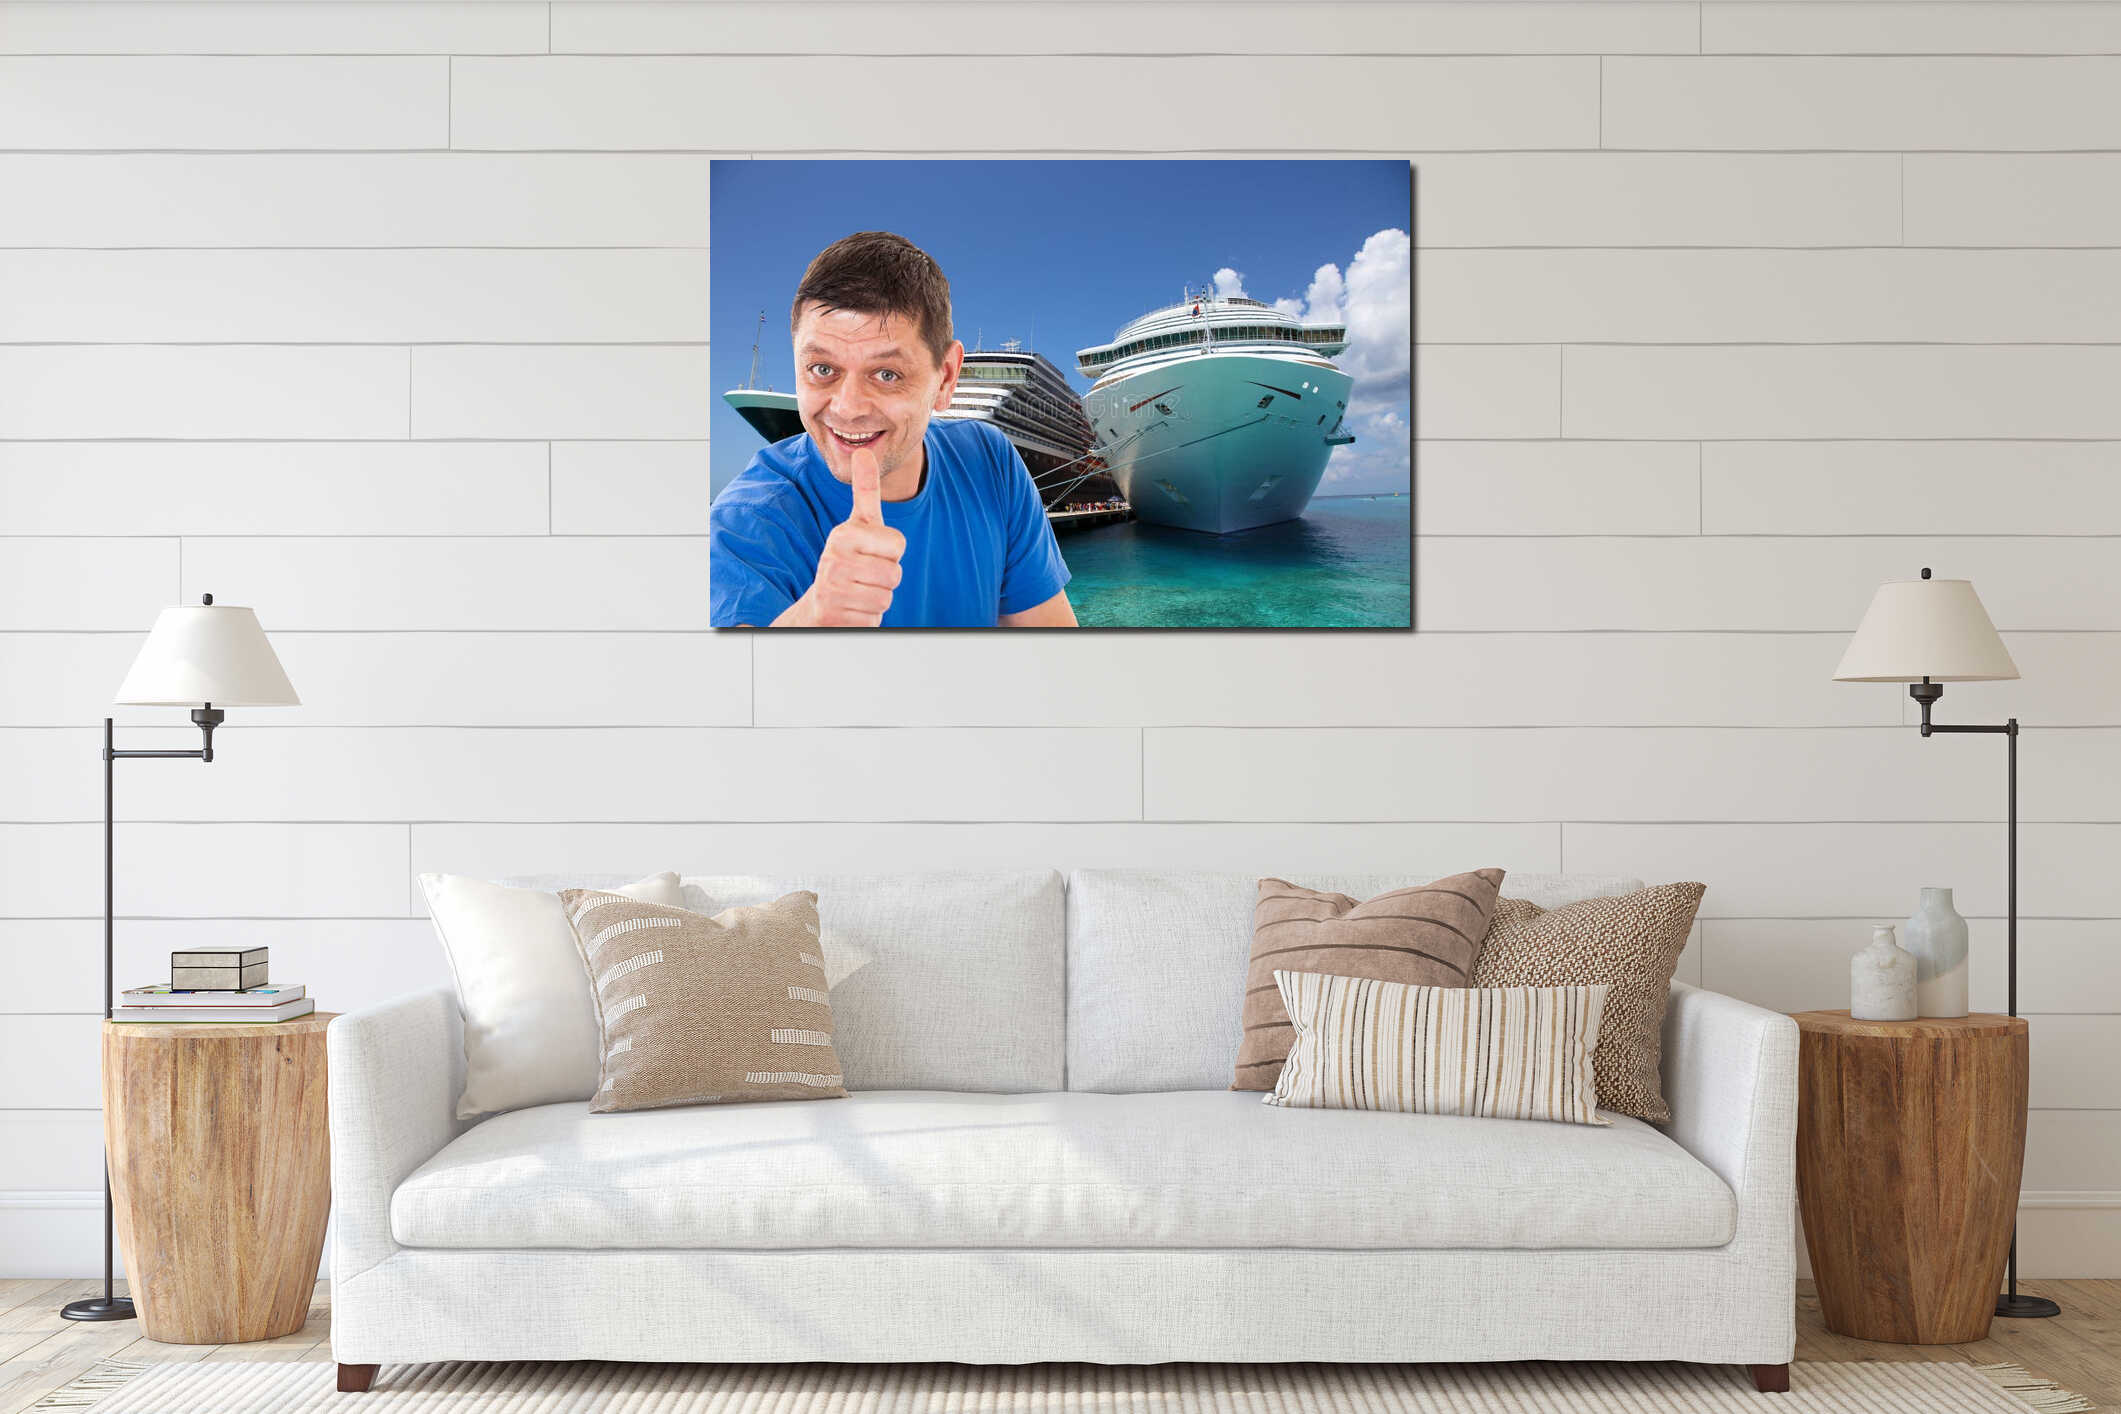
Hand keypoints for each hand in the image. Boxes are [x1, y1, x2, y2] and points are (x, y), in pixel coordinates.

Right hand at [778, 447, 904, 626]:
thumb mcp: (857, 524)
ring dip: (877, 598)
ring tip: (858, 591)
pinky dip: (868, 617)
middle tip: (864, 575)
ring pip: (887, 597)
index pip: (898, 544)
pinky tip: (852, 608)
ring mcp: (833, 590)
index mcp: (843, 535)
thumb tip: (863, 451)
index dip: (891, 552)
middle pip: (895, 574)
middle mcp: (834, 560)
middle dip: (885, 578)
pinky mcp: (835, 617)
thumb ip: (865, 490)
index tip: (870, 552)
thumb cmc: (847, 560)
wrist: (818, 605)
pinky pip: (875, 619)